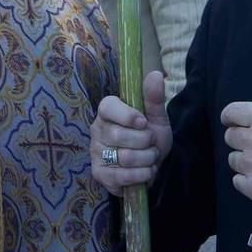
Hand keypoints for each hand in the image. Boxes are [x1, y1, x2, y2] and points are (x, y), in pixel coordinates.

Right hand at [90, 71, 169, 191]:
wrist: (151, 164)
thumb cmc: (150, 137)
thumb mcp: (156, 117)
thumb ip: (154, 98)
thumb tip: (155, 74)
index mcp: (108, 112)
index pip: (108, 107)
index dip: (127, 115)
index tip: (144, 122)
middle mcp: (97, 130)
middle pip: (118, 135)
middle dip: (145, 142)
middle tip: (151, 143)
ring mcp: (96, 153)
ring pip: (123, 157)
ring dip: (147, 159)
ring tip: (150, 157)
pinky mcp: (99, 173)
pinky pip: (121, 177)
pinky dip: (141, 175)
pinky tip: (145, 171)